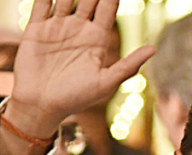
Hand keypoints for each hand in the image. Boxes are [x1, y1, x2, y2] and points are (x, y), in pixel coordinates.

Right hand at [4, 0, 155, 138]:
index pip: (107, 7)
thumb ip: (128, 65)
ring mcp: (57, 27)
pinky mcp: (37, 29)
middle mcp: (79, 29)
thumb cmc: (76, 99)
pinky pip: (41, 4)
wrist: (42, 107)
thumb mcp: (106, 83)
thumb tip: (154, 48)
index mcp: (97, 39)